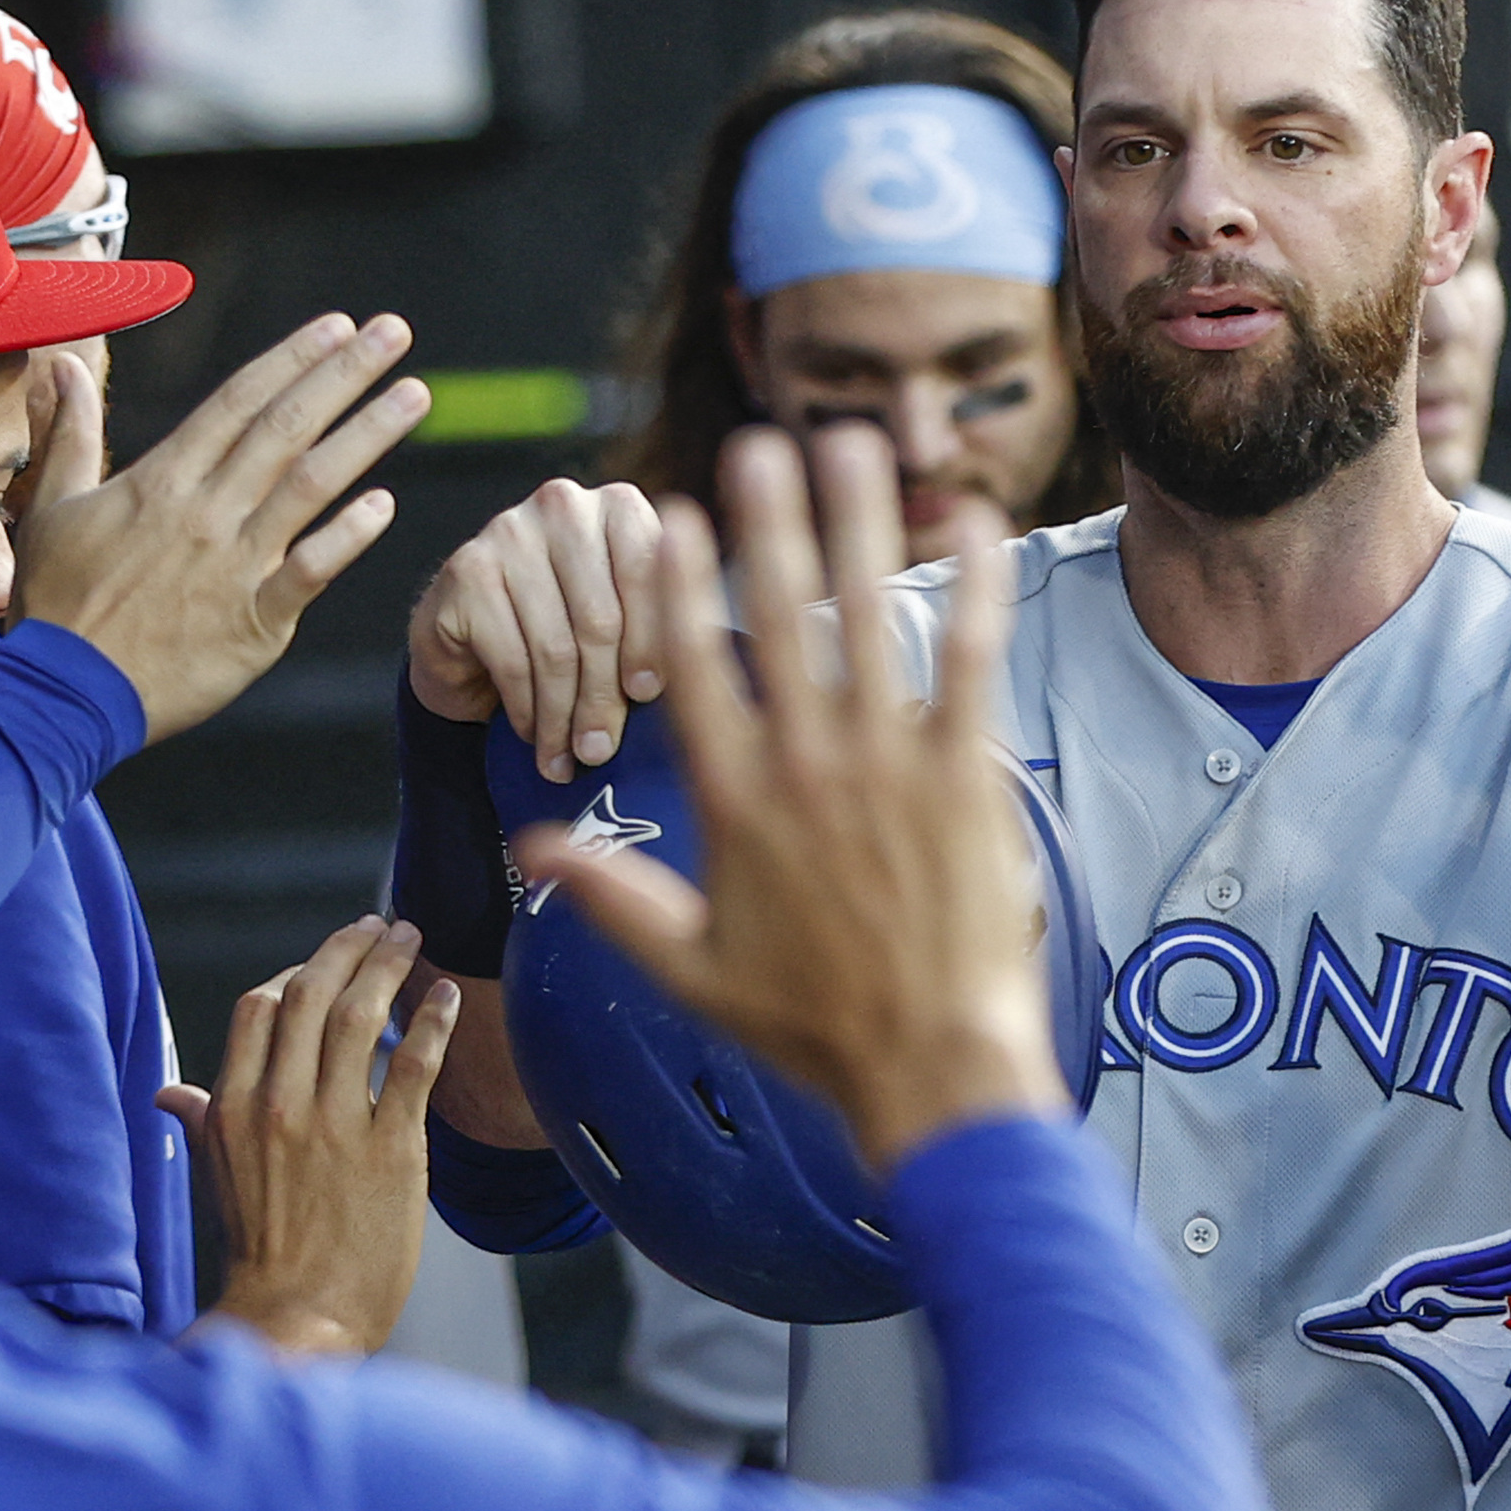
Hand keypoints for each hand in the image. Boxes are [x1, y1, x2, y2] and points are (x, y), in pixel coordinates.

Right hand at [15, 315, 427, 741]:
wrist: (63, 694)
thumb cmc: (55, 603)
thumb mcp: (54, 508)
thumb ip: (73, 433)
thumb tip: (63, 364)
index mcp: (163, 480)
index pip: (239, 401)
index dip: (292, 358)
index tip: (338, 324)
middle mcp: (206, 511)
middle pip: (285, 427)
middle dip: (344, 374)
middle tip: (392, 331)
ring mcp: (233, 565)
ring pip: (310, 486)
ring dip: (367, 436)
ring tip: (414, 396)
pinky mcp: (254, 623)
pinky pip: (308, 572)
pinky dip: (347, 538)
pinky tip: (385, 504)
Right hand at [168, 914, 458, 1358]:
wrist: (297, 1316)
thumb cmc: (261, 1251)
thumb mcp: (219, 1178)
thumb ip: (205, 1121)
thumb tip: (169, 1092)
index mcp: (233, 1105)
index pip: (261, 1007)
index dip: (299, 970)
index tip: (332, 958)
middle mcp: (279, 1104)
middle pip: (312, 995)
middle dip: (349, 948)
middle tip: (383, 925)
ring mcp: (334, 1125)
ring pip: (360, 1017)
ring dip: (390, 967)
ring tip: (413, 941)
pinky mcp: (390, 1150)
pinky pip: (413, 1065)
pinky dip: (432, 1021)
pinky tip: (447, 996)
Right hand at [409, 474, 670, 780]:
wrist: (474, 633)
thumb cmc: (569, 627)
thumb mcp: (626, 621)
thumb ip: (663, 632)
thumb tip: (685, 693)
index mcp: (622, 507)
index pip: (649, 574)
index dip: (650, 642)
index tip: (649, 696)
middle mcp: (565, 506)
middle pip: (600, 619)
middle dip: (604, 696)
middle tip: (602, 749)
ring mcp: (509, 532)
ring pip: (555, 648)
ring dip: (563, 716)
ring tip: (568, 758)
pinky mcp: (466, 571)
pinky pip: (511, 659)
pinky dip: (526, 709)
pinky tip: (533, 734)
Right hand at [515, 424, 1066, 1171]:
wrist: (932, 1066)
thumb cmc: (815, 1028)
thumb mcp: (693, 972)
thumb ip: (613, 899)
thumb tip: (538, 849)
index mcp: (736, 804)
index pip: (695, 669)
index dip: (678, 587)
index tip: (669, 518)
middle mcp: (806, 767)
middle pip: (780, 617)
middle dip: (769, 522)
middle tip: (759, 444)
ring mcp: (888, 764)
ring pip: (867, 615)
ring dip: (859, 521)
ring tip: (851, 446)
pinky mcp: (964, 774)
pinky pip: (969, 656)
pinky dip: (973, 585)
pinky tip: (972, 520)